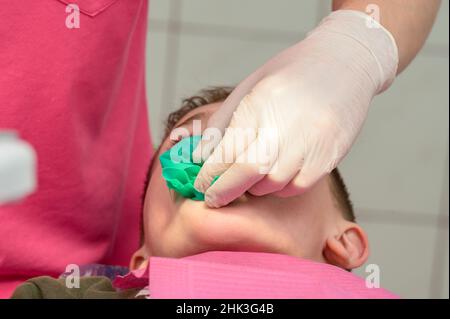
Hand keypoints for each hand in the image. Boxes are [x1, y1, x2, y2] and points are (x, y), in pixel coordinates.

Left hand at [193, 10, 397, 207]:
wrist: (343, 64)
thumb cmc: (291, 74)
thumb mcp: (249, 88)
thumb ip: (223, 123)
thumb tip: (199, 156)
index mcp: (260, 104)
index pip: (227, 151)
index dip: (209, 175)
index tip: (200, 185)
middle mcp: (285, 126)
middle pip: (247, 172)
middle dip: (224, 191)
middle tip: (213, 198)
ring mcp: (310, 143)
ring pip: (272, 184)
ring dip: (254, 187)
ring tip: (249, 178)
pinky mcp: (329, 156)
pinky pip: (297, 186)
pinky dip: (280, 188)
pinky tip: (275, 176)